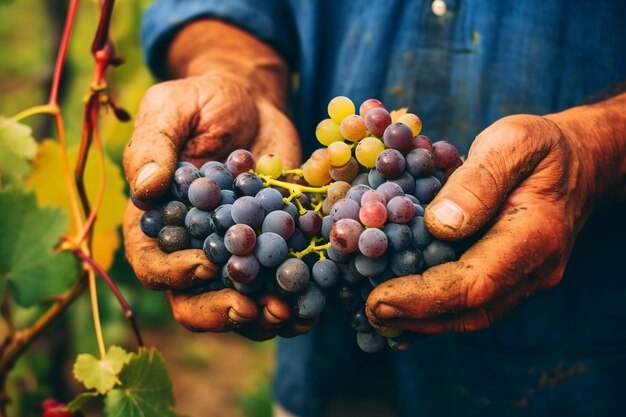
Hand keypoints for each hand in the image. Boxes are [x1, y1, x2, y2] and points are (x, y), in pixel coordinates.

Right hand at [123, 71, 307, 339]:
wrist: (255, 101)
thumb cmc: (206, 101)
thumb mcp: (173, 108)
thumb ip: (154, 146)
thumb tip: (146, 189)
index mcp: (159, 221)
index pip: (152, 262)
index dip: (174, 273)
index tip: (207, 267)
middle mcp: (193, 247)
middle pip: (193, 299)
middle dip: (221, 311)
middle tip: (252, 307)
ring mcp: (235, 253)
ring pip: (238, 303)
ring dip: (262, 317)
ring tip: (290, 313)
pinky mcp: (272, 249)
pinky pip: (278, 286)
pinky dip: (296, 298)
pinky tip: (314, 302)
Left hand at [366, 114, 591, 334]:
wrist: (578, 162)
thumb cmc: (542, 147)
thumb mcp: (512, 142)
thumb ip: (479, 180)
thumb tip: (440, 223)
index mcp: (537, 235)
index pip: (477, 283)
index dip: (424, 297)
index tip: (379, 297)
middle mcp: (536, 268)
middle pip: (472, 311)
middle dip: (415, 316)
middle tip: (369, 308)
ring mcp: (526, 278)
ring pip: (473, 315)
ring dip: (422, 319)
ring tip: (377, 310)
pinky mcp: (513, 277)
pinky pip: (474, 303)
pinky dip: (436, 308)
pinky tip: (403, 302)